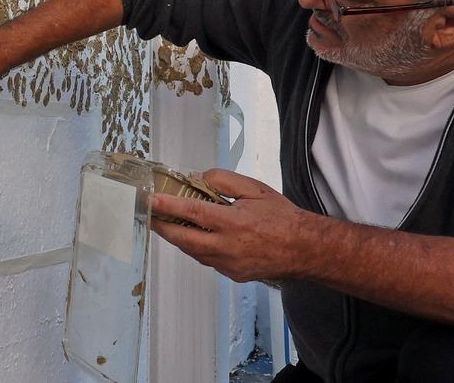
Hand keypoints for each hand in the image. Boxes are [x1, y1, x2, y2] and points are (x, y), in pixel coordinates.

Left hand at [148, 169, 321, 283]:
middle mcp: (228, 247)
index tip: (151, 200)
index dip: (168, 206)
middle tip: (150, 216)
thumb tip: (197, 179)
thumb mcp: (255, 189)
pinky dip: (198, 248)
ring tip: (168, 225)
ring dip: (178, 239)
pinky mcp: (233, 274)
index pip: (193, 213)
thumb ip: (225, 181)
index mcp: (234, 223)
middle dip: (164, 227)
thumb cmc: (281, 216)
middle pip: (184, 239)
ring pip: (194, 252)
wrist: (304, 249)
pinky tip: (195, 238)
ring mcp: (229, 265)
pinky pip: (208, 260)